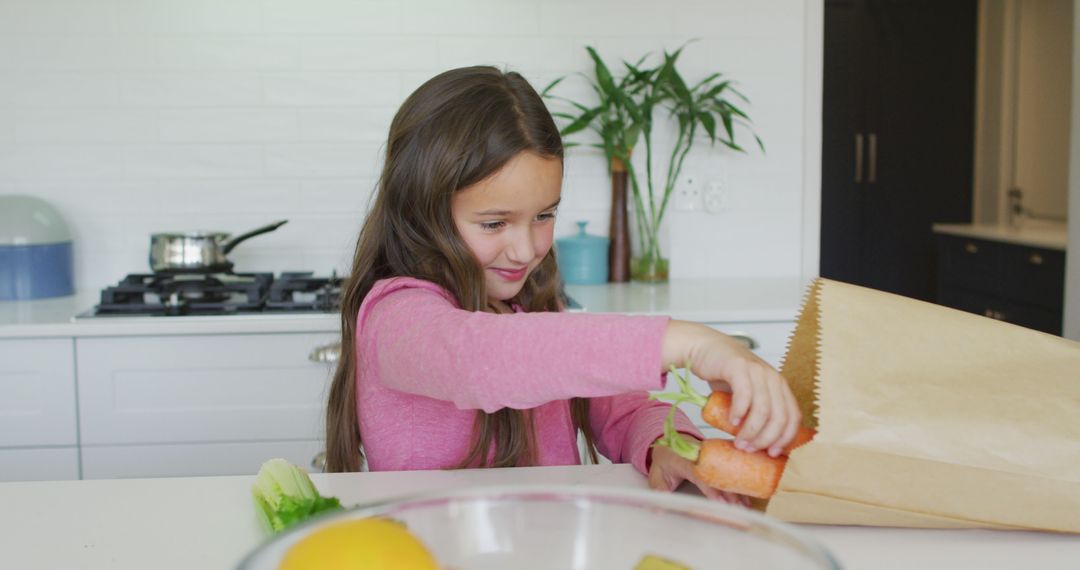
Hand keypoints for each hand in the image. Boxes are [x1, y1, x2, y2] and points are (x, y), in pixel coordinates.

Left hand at [647, 440, 750, 506]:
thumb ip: (659, 490)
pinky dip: (739, 481)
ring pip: (727, 471)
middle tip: (737, 508)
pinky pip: (731, 467)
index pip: (699, 474)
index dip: (710, 488)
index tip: (719, 502)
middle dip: (729, 492)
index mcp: (683, 459)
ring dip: (737, 488)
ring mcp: (711, 453)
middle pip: (717, 473)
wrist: (670, 441)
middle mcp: (700, 454)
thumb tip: (659, 509)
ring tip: (745, 505)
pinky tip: (746, 494)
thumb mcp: (656, 475)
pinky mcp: (718, 454)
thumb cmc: (664, 461)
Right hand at [662, 321, 801, 457]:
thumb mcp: (748, 394)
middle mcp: (773, 378)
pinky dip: (739, 412)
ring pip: (763, 410)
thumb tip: (759, 443)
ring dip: (751, 431)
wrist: (704, 348)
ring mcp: (757, 371)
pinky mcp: (739, 367)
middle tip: (749, 449)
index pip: (793, 417)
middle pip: (780, 417)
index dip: (786, 438)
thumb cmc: (725, 374)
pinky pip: (745, 395)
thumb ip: (757, 411)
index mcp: (780, 386)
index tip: (772, 453)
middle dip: (766, 439)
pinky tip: (732, 421)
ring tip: (739, 442)